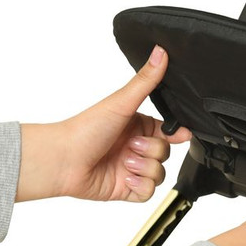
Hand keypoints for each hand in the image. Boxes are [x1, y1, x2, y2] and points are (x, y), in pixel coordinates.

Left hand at [16, 45, 190, 202]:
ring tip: (124, 162)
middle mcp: (135, 147)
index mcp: (137, 126)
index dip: (176, 134)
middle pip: (166, 153)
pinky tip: (125, 177)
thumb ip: (145, 80)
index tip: (181, 134)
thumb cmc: (85, 129)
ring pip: (160, 174)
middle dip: (151, 150)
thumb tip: (160, 52)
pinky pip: (149, 193)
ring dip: (144, 168)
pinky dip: (140, 186)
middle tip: (130, 145)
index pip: (168, 131)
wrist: (64, 160)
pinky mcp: (127, 189)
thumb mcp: (121, 102)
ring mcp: (132, 169)